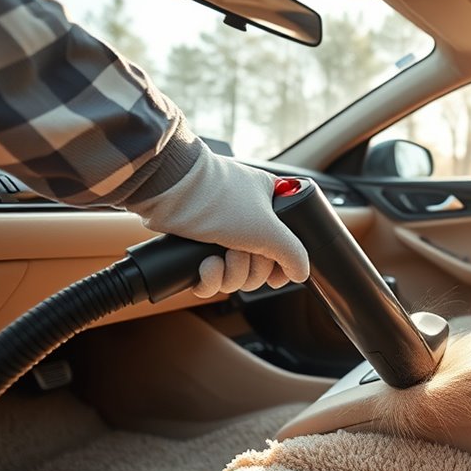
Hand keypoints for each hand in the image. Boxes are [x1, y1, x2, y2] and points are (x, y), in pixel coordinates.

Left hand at [125, 150, 308, 297]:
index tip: (275, 276)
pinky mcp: (197, 247)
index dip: (281, 266)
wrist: (169, 192)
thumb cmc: (220, 198)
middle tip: (240, 256)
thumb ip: (293, 253)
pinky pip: (212, 278)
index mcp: (270, 205)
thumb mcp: (268, 229)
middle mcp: (247, 218)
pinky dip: (210, 279)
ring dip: (229, 274)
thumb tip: (302, 272)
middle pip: (261, 266)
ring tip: (218, 259)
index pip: (286, 245)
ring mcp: (222, 232)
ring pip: (236, 275)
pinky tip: (205, 266)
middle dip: (249, 270)